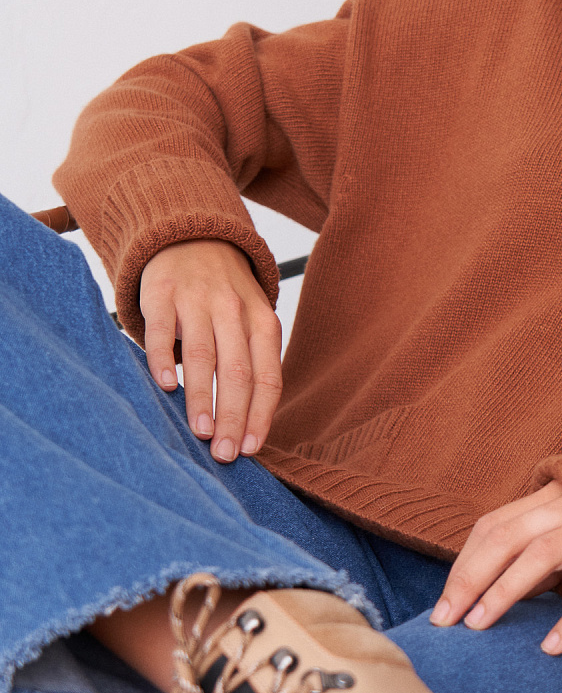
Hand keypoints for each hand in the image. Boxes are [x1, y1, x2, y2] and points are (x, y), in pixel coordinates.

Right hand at [140, 239, 282, 461]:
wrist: (193, 237)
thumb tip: (247, 429)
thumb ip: (252, 365)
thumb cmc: (226, 297)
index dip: (260, 415)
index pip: (268, 377)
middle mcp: (235, 311)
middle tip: (223, 454)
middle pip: (238, 372)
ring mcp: (198, 300)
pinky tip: (165, 386)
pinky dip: (164, 359)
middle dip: (232, 417)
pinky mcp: (163, 293)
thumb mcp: (251, 322)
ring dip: (202, 398)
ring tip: (199, 432)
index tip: (249, 450)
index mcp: (263, 323)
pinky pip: (163, 330)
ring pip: (204, 355)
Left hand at [430, 480, 561, 654]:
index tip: (444, 604)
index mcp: (554, 493)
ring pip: (540, 553)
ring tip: (480, 627)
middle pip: (504, 537)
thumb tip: (503, 582)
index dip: (463, 565)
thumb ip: (544, 538)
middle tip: (445, 621)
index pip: (493, 526)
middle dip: (468, 580)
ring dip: (504, 591)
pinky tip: (552, 647)